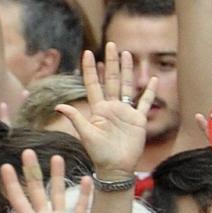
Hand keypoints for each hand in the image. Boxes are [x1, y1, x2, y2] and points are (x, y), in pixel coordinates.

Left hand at [0, 152, 91, 212]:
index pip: (18, 200)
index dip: (12, 184)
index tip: (5, 166)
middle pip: (37, 190)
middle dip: (32, 171)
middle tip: (27, 151)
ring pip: (58, 194)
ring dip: (58, 176)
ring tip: (57, 157)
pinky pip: (81, 208)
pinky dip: (84, 194)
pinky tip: (87, 179)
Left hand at [56, 46, 155, 182]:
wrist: (116, 168)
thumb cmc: (99, 154)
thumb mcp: (86, 135)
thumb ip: (75, 119)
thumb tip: (59, 106)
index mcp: (98, 109)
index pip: (92, 84)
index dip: (89, 69)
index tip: (87, 52)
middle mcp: (111, 107)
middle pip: (111, 79)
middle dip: (111, 62)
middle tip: (111, 44)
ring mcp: (125, 112)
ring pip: (126, 86)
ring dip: (127, 70)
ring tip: (127, 54)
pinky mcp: (138, 120)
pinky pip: (144, 102)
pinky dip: (149, 91)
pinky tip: (152, 79)